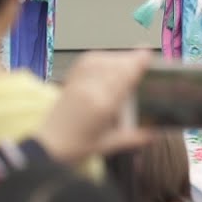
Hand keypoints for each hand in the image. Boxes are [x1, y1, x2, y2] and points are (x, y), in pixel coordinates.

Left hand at [37, 50, 152, 163]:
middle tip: (144, 56)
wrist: (48, 145)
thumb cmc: (77, 147)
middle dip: (130, 58)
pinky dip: (101, 57)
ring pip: (102, 60)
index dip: (136, 63)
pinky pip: (88, 61)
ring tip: (129, 60)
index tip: (147, 54)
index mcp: (102, 106)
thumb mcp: (108, 145)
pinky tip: (109, 59)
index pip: (123, 77)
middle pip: (115, 65)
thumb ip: (132, 138)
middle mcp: (90, 90)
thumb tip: (153, 135)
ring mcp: (79, 83)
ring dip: (117, 57)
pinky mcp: (71, 80)